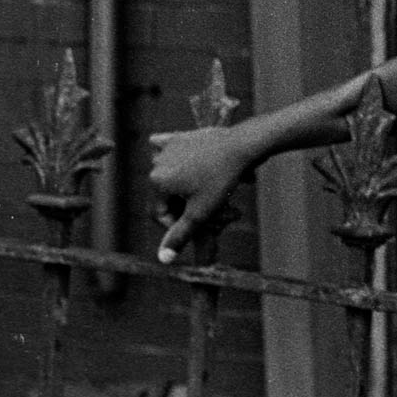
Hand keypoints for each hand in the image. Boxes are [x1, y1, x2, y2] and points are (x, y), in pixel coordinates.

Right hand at [148, 125, 257, 262]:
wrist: (242, 145)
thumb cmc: (222, 180)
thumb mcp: (200, 213)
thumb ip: (180, 235)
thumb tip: (163, 259)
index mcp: (156, 182)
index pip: (159, 214)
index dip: (177, 224)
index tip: (199, 226)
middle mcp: (155, 164)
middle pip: (167, 196)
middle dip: (186, 206)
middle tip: (212, 212)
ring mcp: (166, 148)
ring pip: (172, 178)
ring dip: (187, 189)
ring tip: (212, 192)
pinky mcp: (179, 137)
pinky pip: (169, 151)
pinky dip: (175, 159)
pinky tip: (179, 162)